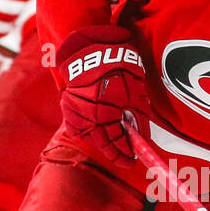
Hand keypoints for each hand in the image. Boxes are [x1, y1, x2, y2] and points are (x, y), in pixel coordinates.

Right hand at [57, 26, 148, 163]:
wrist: (88, 49)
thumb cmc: (116, 68)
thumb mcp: (135, 92)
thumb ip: (138, 118)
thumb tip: (142, 137)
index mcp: (104, 115)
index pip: (115, 144)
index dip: (125, 154)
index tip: (132, 161)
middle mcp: (87, 118)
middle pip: (102, 144)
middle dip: (115, 152)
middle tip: (126, 157)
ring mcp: (74, 114)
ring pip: (91, 137)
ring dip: (104, 140)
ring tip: (115, 141)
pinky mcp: (67, 109)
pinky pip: (81, 127)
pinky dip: (91, 131)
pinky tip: (100, 127)